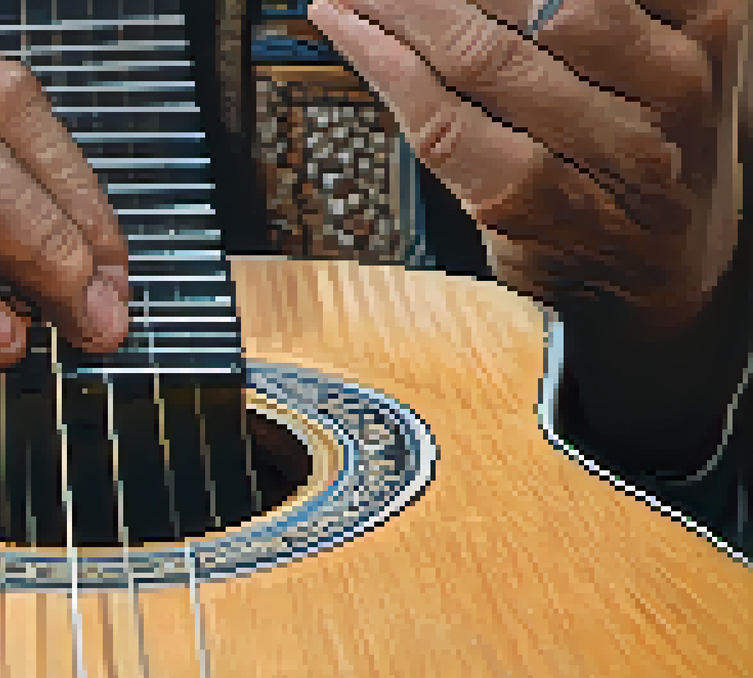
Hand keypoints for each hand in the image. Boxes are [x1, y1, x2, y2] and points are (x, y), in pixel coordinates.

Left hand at [309, 0, 745, 334]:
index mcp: (707, 26)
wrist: (658, 275)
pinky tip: (346, 25)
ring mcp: (603, 157)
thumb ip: (606, 4)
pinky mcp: (530, 206)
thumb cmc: (650, 143)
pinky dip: (382, 64)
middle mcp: (670, 88)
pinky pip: (441, 123)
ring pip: (480, 55)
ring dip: (398, 4)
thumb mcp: (665, 48)